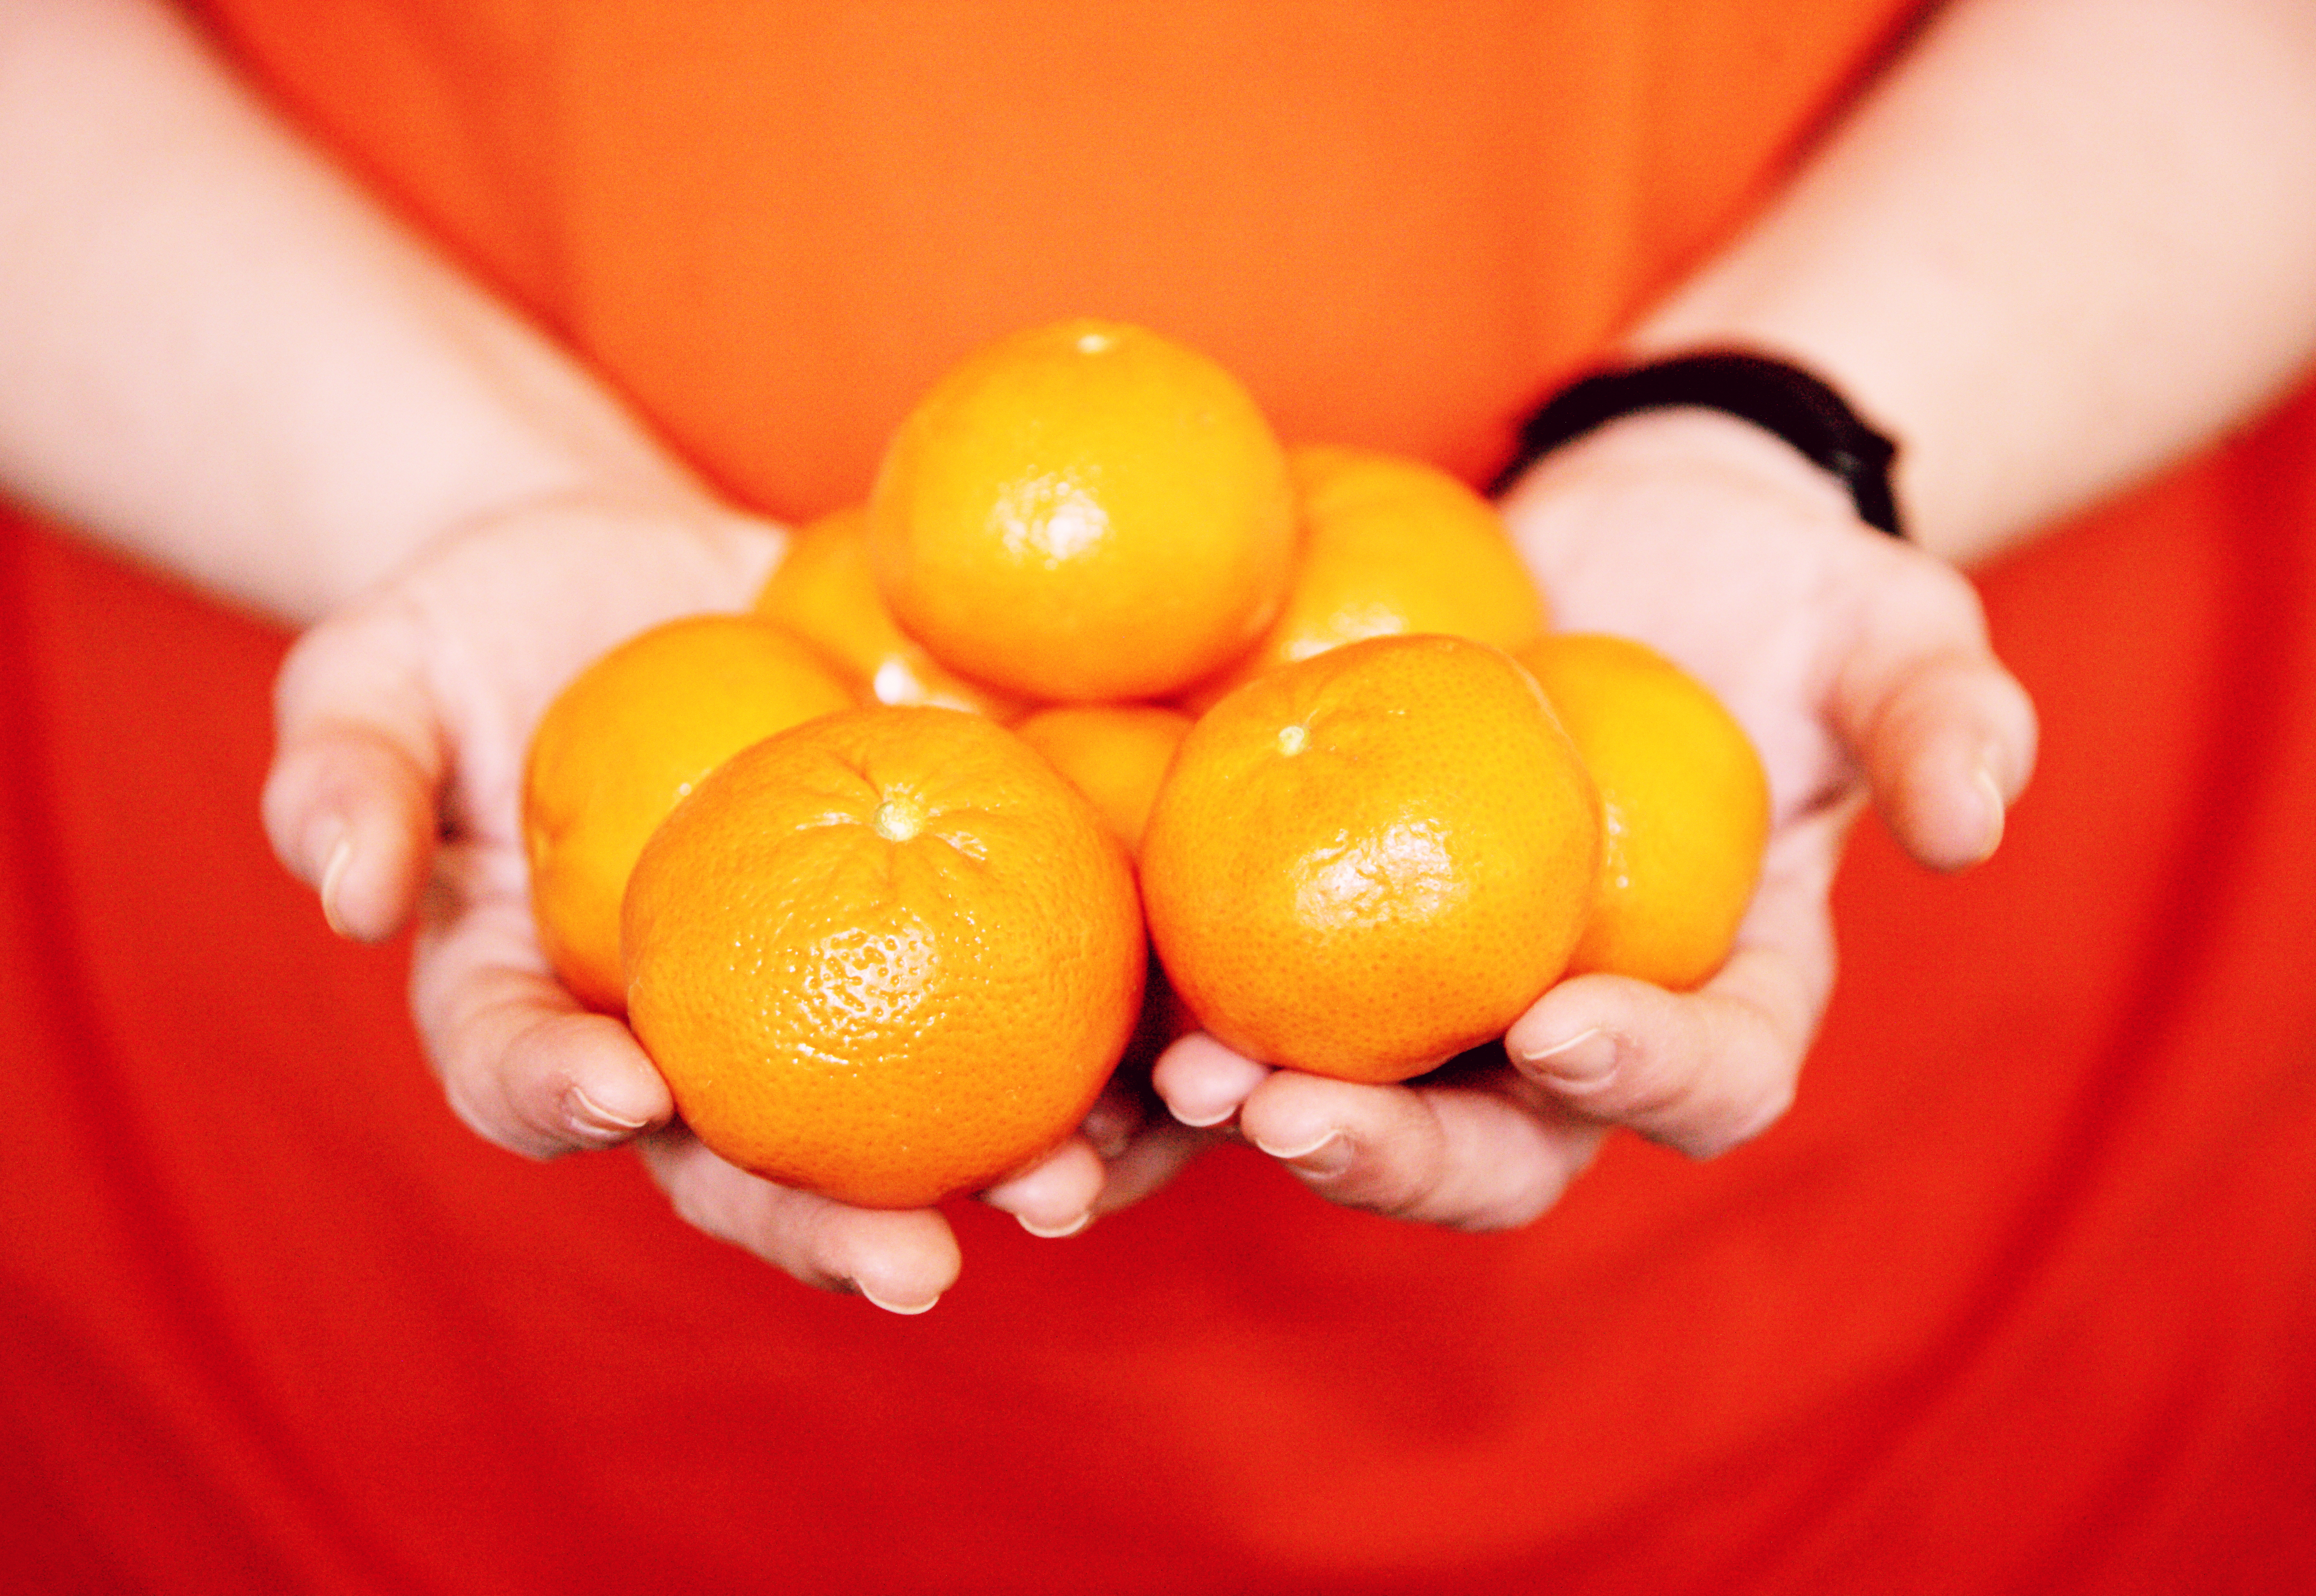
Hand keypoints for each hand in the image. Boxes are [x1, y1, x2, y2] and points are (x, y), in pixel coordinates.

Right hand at [258, 490, 1203, 1309]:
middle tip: (922, 1264)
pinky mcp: (933, 903)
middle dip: (834, 1221)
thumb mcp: (369, 673)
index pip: (532, 1081)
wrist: (625, 572)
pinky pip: (1016, 972)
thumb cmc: (471, 631)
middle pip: (749, 1159)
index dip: (567, 1104)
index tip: (619, 1092)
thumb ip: (340, 774)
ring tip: (1084, 1177)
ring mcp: (818, 982)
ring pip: (909, 1108)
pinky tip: (1170, 1032)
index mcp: (539, 1008)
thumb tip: (341, 889)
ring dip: (1001, 1160)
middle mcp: (690, 1032)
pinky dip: (1091, 1014)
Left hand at [1153, 407, 2037, 1226]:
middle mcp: (1562, 1033)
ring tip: (1128, 1118)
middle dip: (1389, 1151)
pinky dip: (1147, 1033)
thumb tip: (1972, 824)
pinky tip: (1064, 1040)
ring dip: (1223, 1138)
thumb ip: (1945, 719)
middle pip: (1489, 1147)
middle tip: (1287, 1114)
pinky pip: (1226, 1001)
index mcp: (1718, 998)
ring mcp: (1427, 996)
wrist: (1639, 541)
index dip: (1639, 1071)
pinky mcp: (1311, 928)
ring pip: (1331, 1110)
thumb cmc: (1783, 594)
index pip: (1697, 1078)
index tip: (1559, 1017)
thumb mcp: (1893, 629)